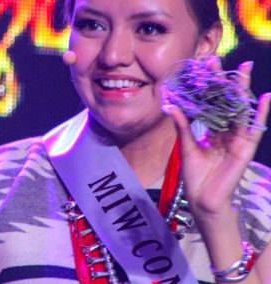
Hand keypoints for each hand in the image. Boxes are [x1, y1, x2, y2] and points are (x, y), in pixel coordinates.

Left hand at [163, 57, 270, 218]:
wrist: (203, 199)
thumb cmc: (194, 176)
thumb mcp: (186, 147)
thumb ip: (183, 126)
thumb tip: (170, 105)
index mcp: (212, 131)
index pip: (210, 104)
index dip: (207, 88)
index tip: (202, 68)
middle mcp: (226, 132)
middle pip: (225, 103)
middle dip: (223, 82)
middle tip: (217, 61)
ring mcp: (237, 139)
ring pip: (240, 110)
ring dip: (242, 90)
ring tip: (244, 69)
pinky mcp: (245, 148)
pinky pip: (255, 129)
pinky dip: (260, 113)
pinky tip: (266, 97)